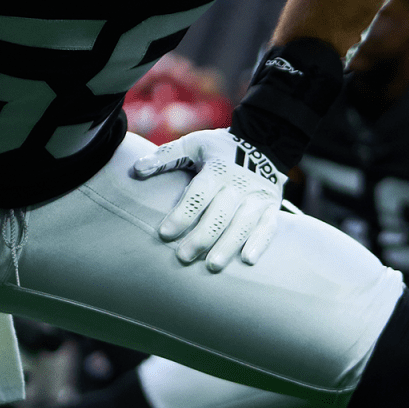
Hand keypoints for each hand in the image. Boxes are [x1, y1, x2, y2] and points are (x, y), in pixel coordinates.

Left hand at [133, 129, 285, 271]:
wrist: (262, 142)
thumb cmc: (218, 148)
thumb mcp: (192, 145)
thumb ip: (165, 157)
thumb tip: (136, 170)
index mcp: (217, 169)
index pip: (198, 195)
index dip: (182, 215)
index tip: (164, 234)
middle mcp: (238, 184)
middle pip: (219, 214)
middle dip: (201, 237)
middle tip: (183, 256)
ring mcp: (257, 197)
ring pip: (243, 224)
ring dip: (228, 245)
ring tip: (212, 265)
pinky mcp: (271, 207)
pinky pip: (268, 227)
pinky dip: (260, 243)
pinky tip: (247, 260)